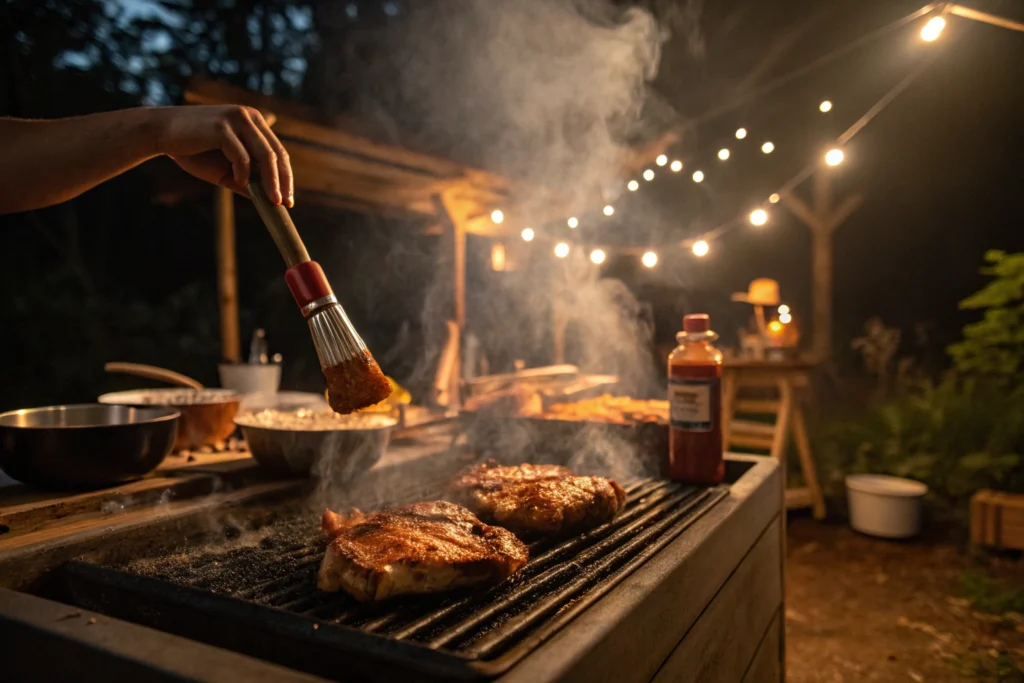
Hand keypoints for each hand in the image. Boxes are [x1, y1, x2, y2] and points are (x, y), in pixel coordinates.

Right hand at [153, 105, 293, 206]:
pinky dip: (243, 172)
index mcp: (253, 122)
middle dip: (283, 181)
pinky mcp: (223, 127)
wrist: (160, 134)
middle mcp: (249, 117)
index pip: (278, 151)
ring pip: (265, 155)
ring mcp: (237, 119)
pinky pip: (241, 155)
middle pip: (276, 154)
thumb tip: (266, 200)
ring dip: (270, 181)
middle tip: (284, 203)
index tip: (288, 199)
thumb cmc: (192, 151)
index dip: (286, 176)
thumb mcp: (224, 170)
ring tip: (271, 200)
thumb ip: (245, 181)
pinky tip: (239, 182)